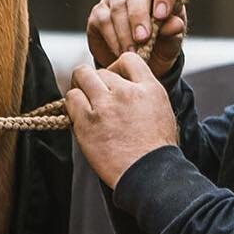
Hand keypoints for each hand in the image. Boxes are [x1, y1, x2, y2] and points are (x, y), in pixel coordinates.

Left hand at [64, 53, 179, 187]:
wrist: (148, 174)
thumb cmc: (155, 149)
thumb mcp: (162, 111)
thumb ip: (144, 93)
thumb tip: (124, 84)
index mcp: (148, 88)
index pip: (127, 59)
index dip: (117, 68)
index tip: (114, 81)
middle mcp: (126, 92)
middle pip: (101, 70)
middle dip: (97, 81)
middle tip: (96, 96)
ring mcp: (104, 106)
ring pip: (82, 77)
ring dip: (81, 88)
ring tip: (85, 103)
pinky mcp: (86, 122)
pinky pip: (71, 99)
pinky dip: (72, 105)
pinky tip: (80, 117)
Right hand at [85, 0, 187, 76]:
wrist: (138, 62)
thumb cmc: (160, 47)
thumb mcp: (171, 45)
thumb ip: (173, 33)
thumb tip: (175, 24)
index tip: (162, 16)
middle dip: (139, 15)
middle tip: (143, 39)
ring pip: (119, 6)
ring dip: (125, 32)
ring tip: (133, 52)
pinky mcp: (100, 10)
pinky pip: (103, 19)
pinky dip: (112, 38)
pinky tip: (120, 52)